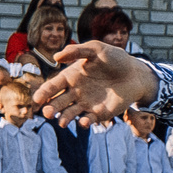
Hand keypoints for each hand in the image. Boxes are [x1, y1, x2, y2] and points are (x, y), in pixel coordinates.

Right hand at [34, 41, 156, 123]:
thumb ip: (77, 51)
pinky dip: (84, 123)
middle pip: (58, 102)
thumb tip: (56, 57)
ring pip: (70, 113)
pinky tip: (84, 122)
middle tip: (47, 113)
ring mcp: (86, 103)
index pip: (53, 86)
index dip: (44, 93)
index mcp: (70, 77)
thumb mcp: (97, 49)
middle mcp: (75, 92)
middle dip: (51, 108)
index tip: (37, 100)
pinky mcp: (99, 113)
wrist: (136, 73)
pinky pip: (88, 120)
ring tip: (61, 122)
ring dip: (64, 118)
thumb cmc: (115, 59)